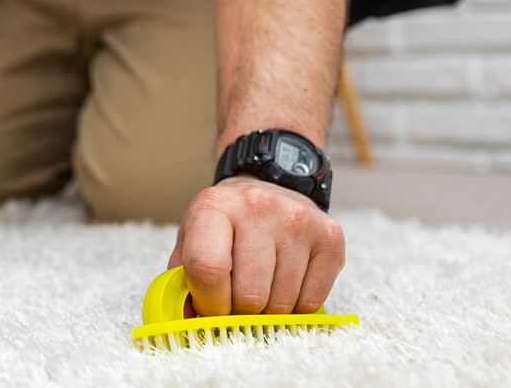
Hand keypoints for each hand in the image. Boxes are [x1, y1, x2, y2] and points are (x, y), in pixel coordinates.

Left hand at [168, 175, 344, 315]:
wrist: (270, 187)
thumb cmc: (225, 225)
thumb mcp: (191, 239)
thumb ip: (181, 280)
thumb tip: (185, 322)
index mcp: (214, 206)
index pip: (208, 269)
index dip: (209, 302)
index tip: (213, 306)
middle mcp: (258, 207)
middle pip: (249, 294)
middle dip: (240, 309)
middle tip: (238, 296)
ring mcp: (298, 220)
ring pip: (282, 302)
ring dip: (269, 308)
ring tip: (262, 284)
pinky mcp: (329, 237)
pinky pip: (312, 301)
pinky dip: (296, 306)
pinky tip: (286, 282)